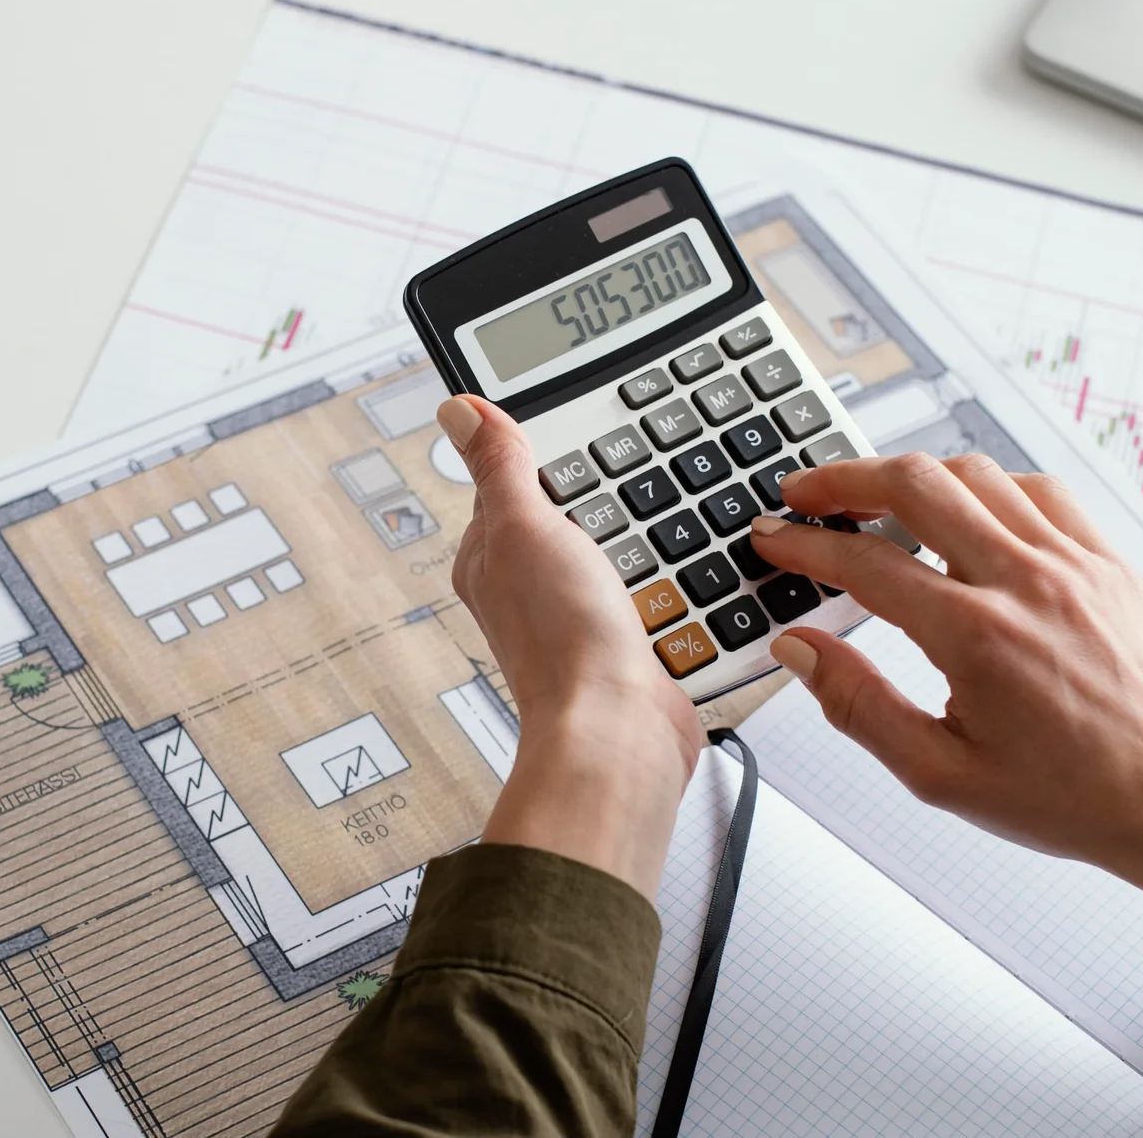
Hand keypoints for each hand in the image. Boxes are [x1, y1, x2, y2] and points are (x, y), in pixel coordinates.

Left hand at [439, 395, 701, 898]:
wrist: (619, 732)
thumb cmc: (562, 640)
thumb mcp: (524, 526)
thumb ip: (498, 467)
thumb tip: (457, 410)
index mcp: (491, 554)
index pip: (517, 480)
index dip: (555, 455)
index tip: (591, 444)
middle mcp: (529, 587)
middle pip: (577, 512)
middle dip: (614, 501)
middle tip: (632, 501)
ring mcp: (579, 616)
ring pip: (625, 551)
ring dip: (651, 544)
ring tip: (661, 542)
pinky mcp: (626, 643)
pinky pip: (660, 594)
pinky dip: (676, 586)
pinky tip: (685, 580)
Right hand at [751, 453, 1142, 939]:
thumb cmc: (1074, 798)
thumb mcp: (939, 773)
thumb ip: (857, 705)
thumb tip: (800, 651)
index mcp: (977, 637)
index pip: (866, 563)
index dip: (806, 545)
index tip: (774, 538)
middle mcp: (1027, 583)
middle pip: (916, 484)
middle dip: (846, 478)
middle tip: (808, 492)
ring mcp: (1074, 563)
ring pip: (977, 473)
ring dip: (916, 474)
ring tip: (878, 496)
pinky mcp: (1108, 562)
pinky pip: (1040, 490)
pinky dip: (990, 485)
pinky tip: (968, 508)